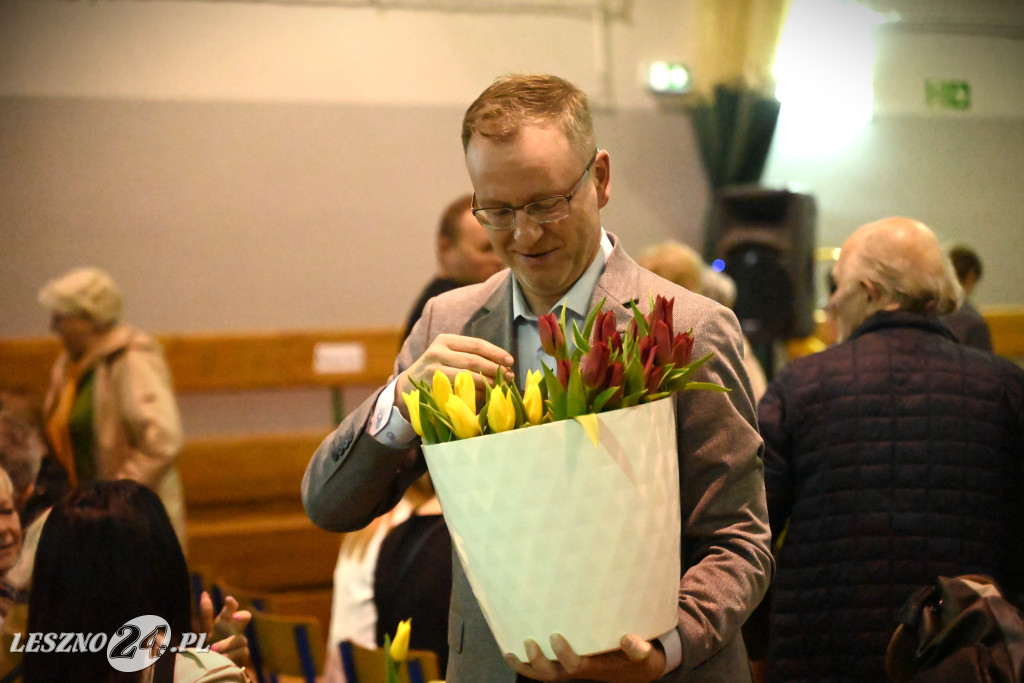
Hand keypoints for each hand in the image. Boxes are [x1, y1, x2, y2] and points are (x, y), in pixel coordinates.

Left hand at [199, 591, 251, 666]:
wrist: (216, 666)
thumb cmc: (212, 644)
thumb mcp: (206, 630)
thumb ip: (206, 613)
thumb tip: (204, 592)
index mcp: (225, 621)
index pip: (231, 608)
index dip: (231, 603)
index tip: (228, 599)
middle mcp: (235, 629)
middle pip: (245, 617)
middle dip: (242, 615)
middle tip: (234, 617)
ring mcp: (241, 641)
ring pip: (239, 639)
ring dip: (225, 644)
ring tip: (212, 650)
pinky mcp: (244, 653)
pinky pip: (241, 651)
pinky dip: (231, 655)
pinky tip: (222, 658)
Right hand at [396, 333, 514, 417]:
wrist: (406, 387)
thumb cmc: (437, 370)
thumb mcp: (449, 355)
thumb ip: (470, 356)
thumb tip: (504, 366)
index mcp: (445, 340)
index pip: (476, 344)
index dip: (495, 352)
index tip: (510, 360)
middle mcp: (437, 352)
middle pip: (472, 360)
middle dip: (494, 368)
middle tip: (510, 376)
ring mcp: (432, 371)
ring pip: (466, 376)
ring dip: (487, 382)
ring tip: (501, 386)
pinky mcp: (431, 388)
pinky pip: (459, 391)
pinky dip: (475, 395)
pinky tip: (486, 397)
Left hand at [504, 633, 665, 682]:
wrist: (637, 668)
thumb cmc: (639, 658)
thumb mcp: (645, 654)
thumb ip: (639, 648)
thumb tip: (628, 639)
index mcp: (596, 667)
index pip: (575, 666)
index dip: (563, 655)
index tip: (554, 635)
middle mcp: (580, 670)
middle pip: (554, 675)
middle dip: (539, 662)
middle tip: (529, 642)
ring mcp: (570, 669)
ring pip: (544, 674)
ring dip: (527, 666)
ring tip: (510, 652)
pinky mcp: (565, 663)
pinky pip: (543, 668)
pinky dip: (526, 663)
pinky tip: (510, 650)